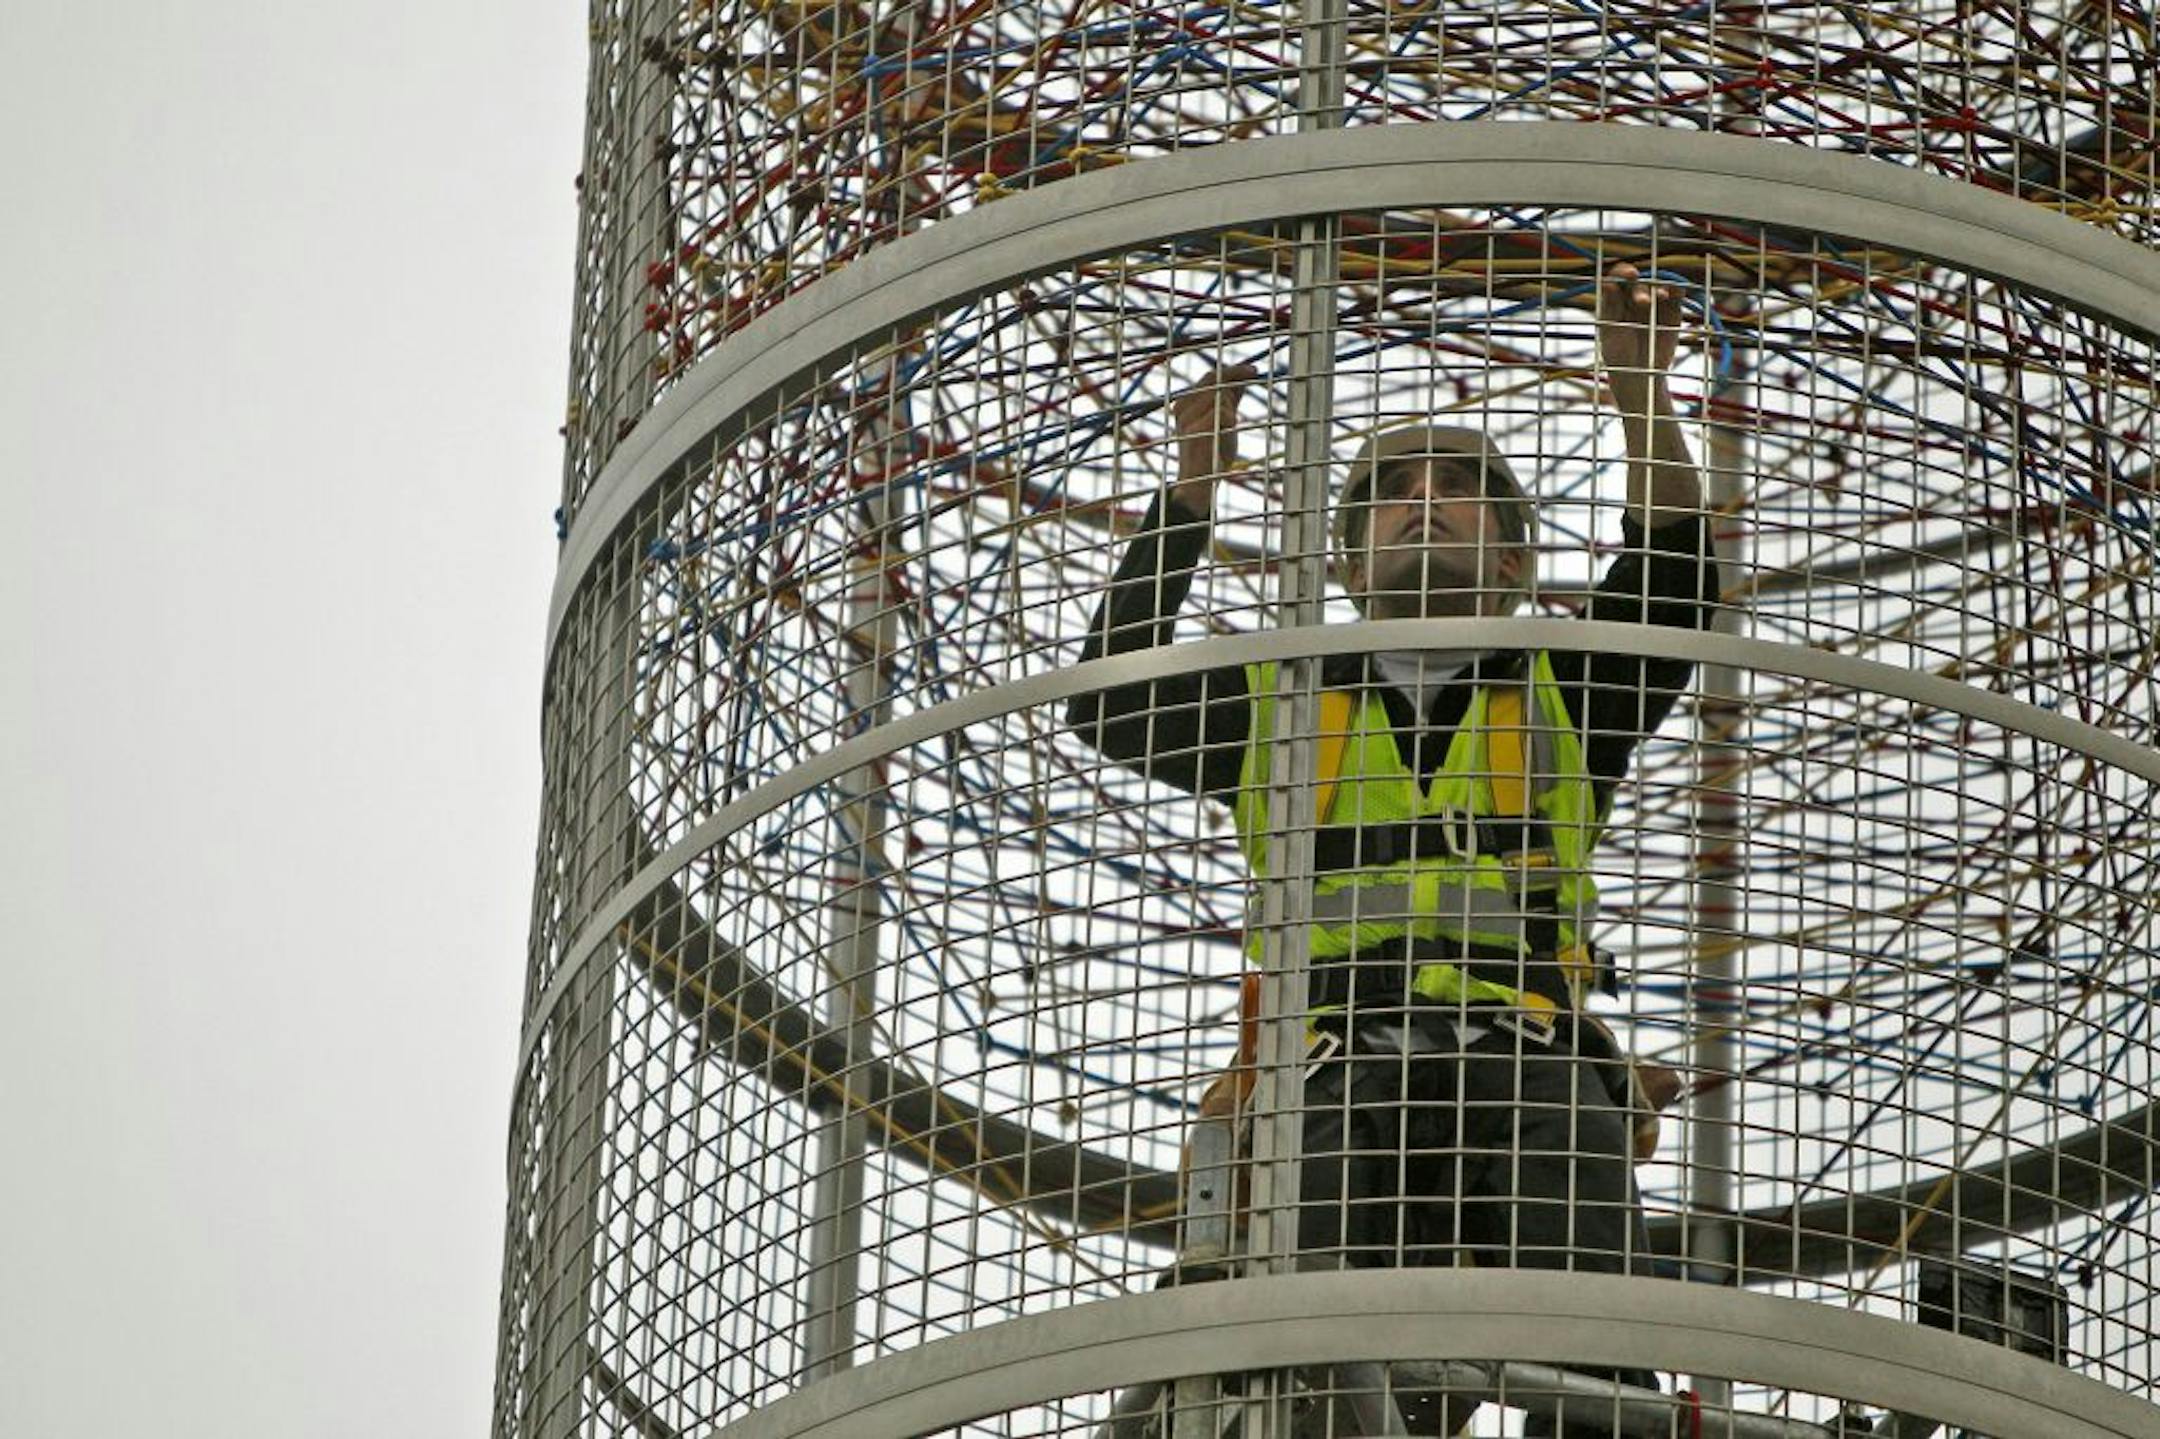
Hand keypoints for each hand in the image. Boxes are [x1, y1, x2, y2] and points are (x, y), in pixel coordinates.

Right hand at [1170, 362, 1257, 514]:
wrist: (1198, 483)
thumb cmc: (1211, 452)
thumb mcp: (1221, 420)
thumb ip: (1228, 399)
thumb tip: (1242, 377)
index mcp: (1185, 404)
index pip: (1209, 376)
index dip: (1232, 370)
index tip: (1253, 370)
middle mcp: (1182, 408)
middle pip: (1214, 380)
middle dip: (1235, 376)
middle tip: (1254, 374)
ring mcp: (1187, 418)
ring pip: (1220, 397)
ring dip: (1231, 407)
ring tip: (1229, 427)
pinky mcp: (1196, 430)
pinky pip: (1224, 414)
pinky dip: (1231, 421)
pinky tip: (1229, 432)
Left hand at [1597, 263, 1685, 395]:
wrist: (1640, 374)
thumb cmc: (1618, 354)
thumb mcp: (1611, 333)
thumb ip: (1610, 309)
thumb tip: (1607, 283)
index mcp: (1616, 299)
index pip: (1618, 278)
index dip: (1624, 272)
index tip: (1630, 274)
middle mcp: (1635, 296)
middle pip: (1640, 282)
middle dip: (1641, 289)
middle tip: (1643, 302)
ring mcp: (1655, 302)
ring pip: (1659, 285)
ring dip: (1661, 287)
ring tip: (1661, 297)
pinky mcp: (1672, 310)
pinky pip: (1676, 295)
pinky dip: (1678, 290)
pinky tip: (1678, 292)